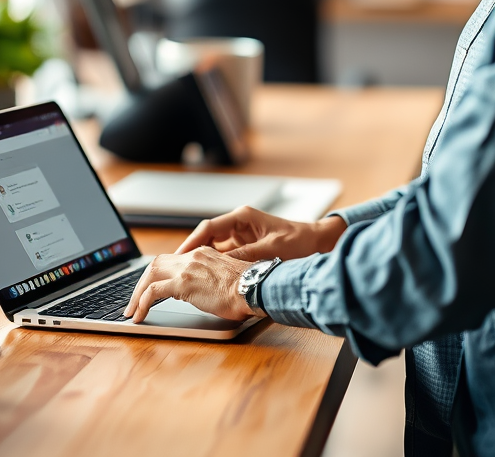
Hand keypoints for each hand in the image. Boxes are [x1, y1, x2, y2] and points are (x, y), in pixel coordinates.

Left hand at [124, 248, 254, 323]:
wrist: (254, 287)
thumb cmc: (247, 288)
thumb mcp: (225, 279)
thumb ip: (208, 280)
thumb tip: (195, 293)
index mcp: (203, 253)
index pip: (172, 259)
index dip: (159, 274)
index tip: (151, 289)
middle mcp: (192, 256)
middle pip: (156, 263)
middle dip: (141, 283)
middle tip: (134, 301)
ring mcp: (186, 268)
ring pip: (150, 274)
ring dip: (137, 293)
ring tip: (131, 311)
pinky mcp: (183, 283)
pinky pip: (153, 292)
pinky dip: (142, 303)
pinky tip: (139, 316)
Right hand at [176, 206, 345, 261]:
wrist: (317, 243)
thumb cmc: (298, 242)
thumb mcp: (270, 251)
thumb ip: (244, 257)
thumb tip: (221, 267)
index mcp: (242, 217)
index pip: (208, 228)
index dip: (191, 243)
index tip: (179, 257)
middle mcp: (239, 224)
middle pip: (207, 237)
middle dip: (192, 253)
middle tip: (177, 270)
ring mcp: (242, 235)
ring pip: (214, 247)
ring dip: (202, 260)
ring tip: (188, 276)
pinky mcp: (246, 247)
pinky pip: (225, 255)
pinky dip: (216, 265)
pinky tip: (208, 278)